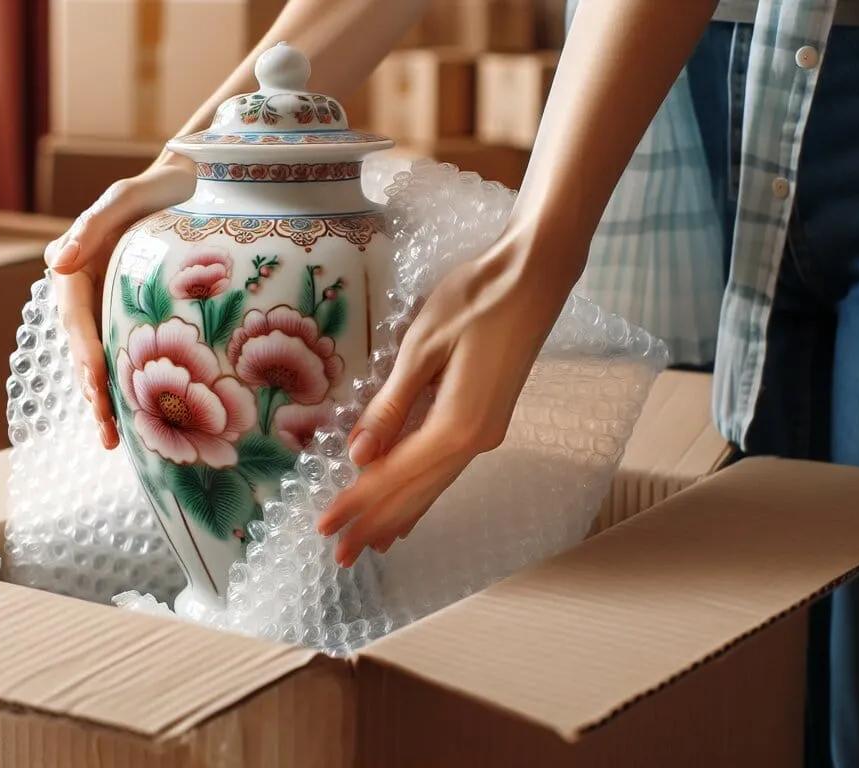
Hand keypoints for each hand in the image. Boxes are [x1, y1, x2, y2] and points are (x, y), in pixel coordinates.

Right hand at [45, 155, 195, 448]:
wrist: (194, 182)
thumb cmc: (158, 186)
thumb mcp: (125, 197)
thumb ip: (92, 226)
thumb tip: (55, 263)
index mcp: (77, 268)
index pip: (75, 318)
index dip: (83, 353)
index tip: (94, 382)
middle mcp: (88, 291)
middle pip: (84, 348)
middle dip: (93, 391)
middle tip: (106, 433)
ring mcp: (109, 305)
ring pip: (102, 359)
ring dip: (105, 400)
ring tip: (113, 441)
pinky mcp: (132, 315)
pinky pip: (125, 354)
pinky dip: (127, 386)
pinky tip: (138, 419)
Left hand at [315, 226, 580, 565]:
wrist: (534, 277)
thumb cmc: (476, 300)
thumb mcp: (423, 347)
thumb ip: (391, 405)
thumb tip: (361, 455)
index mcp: (457, 425)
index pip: (394, 476)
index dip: (356, 503)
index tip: (324, 526)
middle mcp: (475, 440)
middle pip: (416, 492)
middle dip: (375, 524)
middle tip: (340, 557)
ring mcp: (486, 432)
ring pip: (433, 485)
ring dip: (399, 515)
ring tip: (370, 546)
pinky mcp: (488, 419)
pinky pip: (445, 467)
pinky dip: (421, 491)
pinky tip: (411, 507)